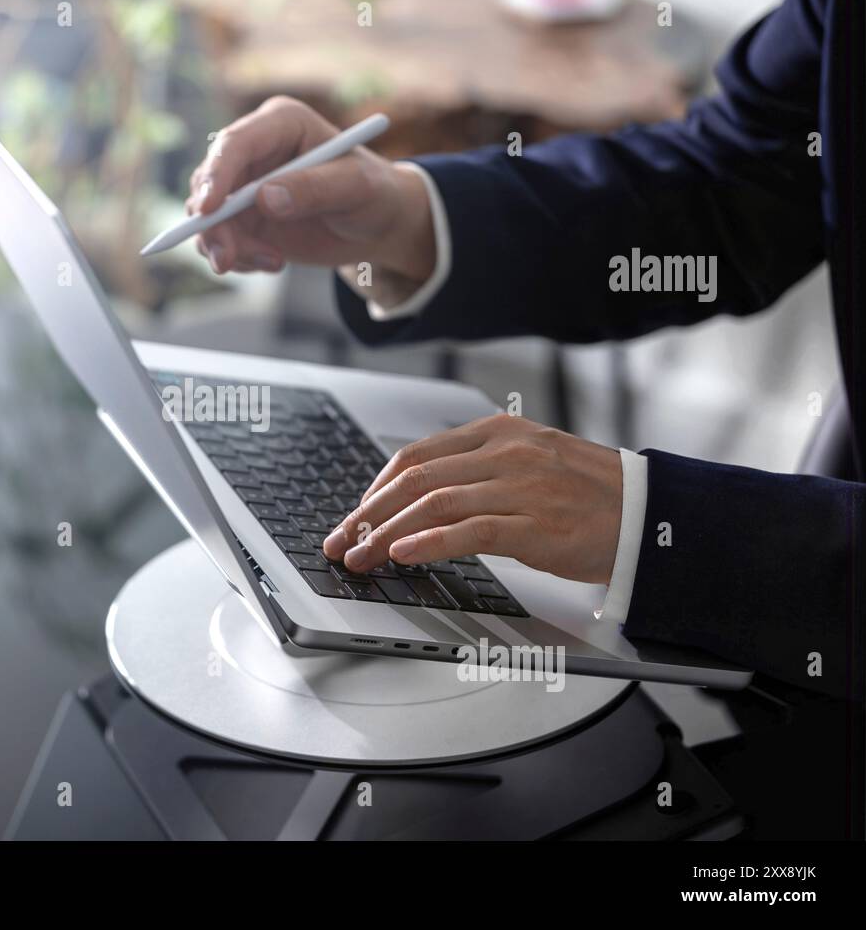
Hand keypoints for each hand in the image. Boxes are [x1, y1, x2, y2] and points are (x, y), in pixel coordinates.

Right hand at [185, 96, 435, 288]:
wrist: (376, 224)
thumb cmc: (374, 193)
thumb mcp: (356, 188)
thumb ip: (315, 189)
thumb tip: (265, 199)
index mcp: (281, 124)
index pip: (234, 143)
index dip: (216, 175)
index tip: (208, 211)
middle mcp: (255, 151)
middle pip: (209, 183)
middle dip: (213, 224)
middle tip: (227, 260)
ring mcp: (245, 186)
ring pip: (209, 217)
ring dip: (229, 247)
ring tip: (273, 262)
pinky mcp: (244, 218)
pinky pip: (220, 239)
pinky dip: (239, 258)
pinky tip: (274, 262)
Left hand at [321, 414, 623, 585]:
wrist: (650, 513)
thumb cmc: (589, 493)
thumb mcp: (530, 460)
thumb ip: (479, 468)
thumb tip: (420, 493)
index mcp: (499, 433)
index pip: (416, 455)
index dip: (376, 487)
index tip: (356, 514)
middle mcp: (505, 453)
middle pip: (415, 480)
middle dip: (368, 514)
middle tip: (341, 541)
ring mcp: (520, 487)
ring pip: (434, 504)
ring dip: (386, 534)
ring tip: (361, 557)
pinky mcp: (535, 524)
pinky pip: (469, 531)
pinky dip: (428, 543)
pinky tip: (402, 555)